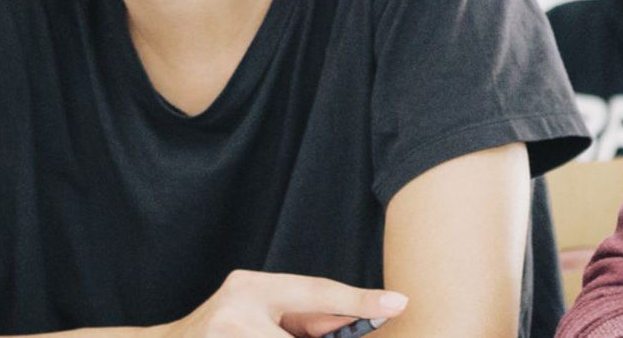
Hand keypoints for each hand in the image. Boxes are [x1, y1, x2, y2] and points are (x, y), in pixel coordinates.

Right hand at [156, 269, 408, 337]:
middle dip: (320, 337)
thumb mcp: (259, 312)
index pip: (318, 292)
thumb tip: (351, 324)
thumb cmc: (223, 328)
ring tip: (267, 330)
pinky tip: (259, 336)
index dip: (360, 301)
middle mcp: (235, 311)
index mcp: (251, 289)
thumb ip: (304, 320)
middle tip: (322, 323)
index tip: (399, 302)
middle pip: (302, 337)